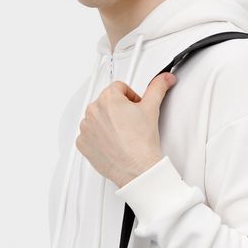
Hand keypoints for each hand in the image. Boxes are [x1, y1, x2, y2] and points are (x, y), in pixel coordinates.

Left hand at [75, 71, 177, 187]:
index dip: (131, 98)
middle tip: (131, 124)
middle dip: (119, 110)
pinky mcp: (82, 144)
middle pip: (107, 102)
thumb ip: (158, 88)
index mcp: (108, 98)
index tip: (136, 108)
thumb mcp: (152, 109)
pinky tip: (112, 143)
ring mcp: (86, 128)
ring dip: (107, 123)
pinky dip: (99, 138)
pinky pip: (89, 135)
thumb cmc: (142, 143)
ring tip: (123, 135)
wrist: (137, 169)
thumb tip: (165, 78)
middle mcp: (93, 111)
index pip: (119, 88)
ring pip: (97, 118)